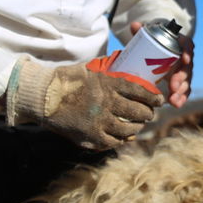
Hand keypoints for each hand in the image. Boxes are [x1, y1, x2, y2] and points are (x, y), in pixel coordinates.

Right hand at [6, 57, 162, 150]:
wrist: (43, 96)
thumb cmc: (68, 79)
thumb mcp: (91, 68)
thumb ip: (110, 68)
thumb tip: (128, 59)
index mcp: (107, 82)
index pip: (139, 90)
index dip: (153, 97)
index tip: (159, 99)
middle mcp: (106, 102)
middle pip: (138, 111)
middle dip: (148, 113)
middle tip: (150, 113)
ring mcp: (99, 122)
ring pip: (128, 128)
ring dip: (137, 127)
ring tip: (139, 124)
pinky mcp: (90, 137)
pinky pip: (113, 142)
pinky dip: (121, 139)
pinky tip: (124, 136)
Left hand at [128, 20, 193, 107]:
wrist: (156, 52)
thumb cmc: (153, 42)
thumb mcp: (148, 36)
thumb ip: (141, 31)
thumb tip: (135, 25)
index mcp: (179, 44)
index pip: (187, 45)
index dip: (188, 52)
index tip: (185, 59)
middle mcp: (185, 59)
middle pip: (187, 68)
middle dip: (181, 78)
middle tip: (172, 85)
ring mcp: (183, 72)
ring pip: (186, 82)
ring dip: (181, 91)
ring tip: (173, 99)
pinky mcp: (180, 83)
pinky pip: (184, 92)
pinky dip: (181, 99)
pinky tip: (175, 104)